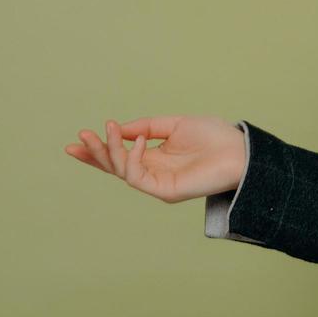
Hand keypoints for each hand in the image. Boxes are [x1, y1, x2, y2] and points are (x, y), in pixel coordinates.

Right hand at [63, 115, 246, 203]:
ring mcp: (158, 183)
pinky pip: (138, 178)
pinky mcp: (166, 191)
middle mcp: (153, 172)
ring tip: (107, 131)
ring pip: (122, 171)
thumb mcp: (174, 125)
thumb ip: (146, 127)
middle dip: (95, 152)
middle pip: (114, 166)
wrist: (240, 151)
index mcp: (155, 158)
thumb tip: (119, 129)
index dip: (98, 149)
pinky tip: (136, 143)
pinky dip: (132, 159)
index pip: (119, 156)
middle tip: (81, 136)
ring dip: (110, 151)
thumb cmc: (214, 137)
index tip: (77, 138)